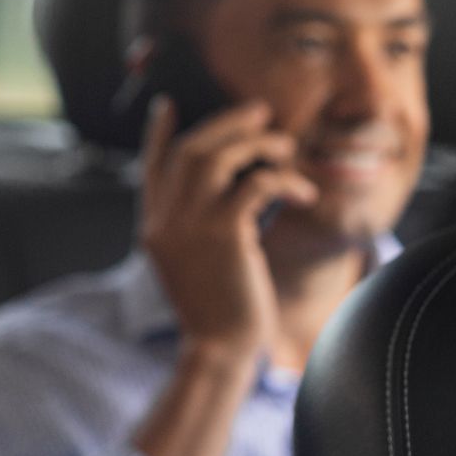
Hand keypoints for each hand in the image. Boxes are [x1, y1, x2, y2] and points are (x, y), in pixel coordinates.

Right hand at [138, 96, 318, 364]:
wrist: (219, 349)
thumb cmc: (218, 312)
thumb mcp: (195, 265)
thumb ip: (197, 229)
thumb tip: (230, 197)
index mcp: (154, 228)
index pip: (151, 167)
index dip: (159, 134)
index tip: (166, 105)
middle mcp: (165, 221)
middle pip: (190, 151)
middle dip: (226, 124)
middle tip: (260, 113)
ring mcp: (191, 226)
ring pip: (218, 158)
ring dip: (257, 144)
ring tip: (286, 147)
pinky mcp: (225, 235)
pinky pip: (256, 185)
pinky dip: (284, 180)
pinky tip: (303, 194)